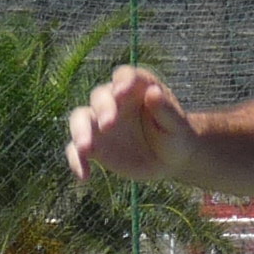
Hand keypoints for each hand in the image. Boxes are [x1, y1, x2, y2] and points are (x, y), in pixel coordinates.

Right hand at [68, 64, 197, 182]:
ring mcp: (100, 122)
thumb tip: (153, 92)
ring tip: (86, 149)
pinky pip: (77, 150)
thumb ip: (165, 109)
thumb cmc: (176, 135)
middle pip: (99, 96)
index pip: (125, 76)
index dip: (122, 82)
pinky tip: (84, 176)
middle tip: (109, 125)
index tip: (121, 93)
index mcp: (136, 88)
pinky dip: (76, 161)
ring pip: (81, 119)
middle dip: (102, 109)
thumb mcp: (177, 125)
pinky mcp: (94, 145)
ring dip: (80, 132)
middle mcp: (114, 101)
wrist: (170, 159)